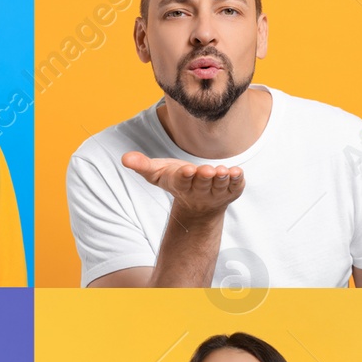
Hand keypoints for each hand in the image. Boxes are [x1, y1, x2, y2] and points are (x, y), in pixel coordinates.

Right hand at [122, 151, 244, 218]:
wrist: (198, 203)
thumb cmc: (176, 180)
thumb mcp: (157, 172)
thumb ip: (142, 165)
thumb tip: (124, 158)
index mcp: (180, 185)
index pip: (182, 181)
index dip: (185, 176)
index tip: (188, 170)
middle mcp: (199, 191)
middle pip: (202, 184)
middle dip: (205, 177)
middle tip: (208, 170)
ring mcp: (216, 193)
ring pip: (220, 186)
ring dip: (222, 179)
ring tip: (223, 171)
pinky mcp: (231, 191)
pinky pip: (235, 187)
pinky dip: (237, 181)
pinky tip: (237, 172)